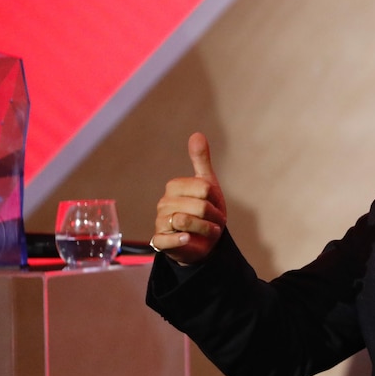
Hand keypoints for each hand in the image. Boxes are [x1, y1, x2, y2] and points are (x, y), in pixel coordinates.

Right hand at [149, 132, 226, 264]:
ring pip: (186, 221)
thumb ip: (201, 160)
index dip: (215, 199)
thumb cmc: (206, 211)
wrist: (205, 241)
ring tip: (206, 231)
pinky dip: (181, 240)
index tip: (214, 204)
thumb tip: (197, 134)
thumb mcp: (207, 184)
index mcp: (174, 187)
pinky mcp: (159, 241)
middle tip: (213, 221)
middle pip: (199, 206)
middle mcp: (164, 203)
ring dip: (206, 229)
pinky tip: (187, 238)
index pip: (204, 188)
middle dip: (214, 217)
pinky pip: (168, 240)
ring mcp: (160, 222)